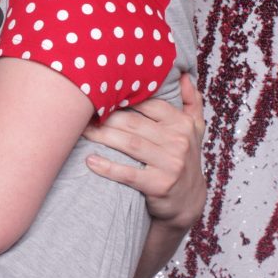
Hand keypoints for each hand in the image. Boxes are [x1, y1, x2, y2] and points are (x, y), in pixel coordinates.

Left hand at [82, 75, 206, 229]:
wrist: (189, 202)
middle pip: (133, 123)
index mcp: (182, 124)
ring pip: (129, 144)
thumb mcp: (195, 130)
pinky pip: (128, 173)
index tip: (99, 94)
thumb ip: (191, 102)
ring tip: (82, 131)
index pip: (148, 104)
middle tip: (83, 112)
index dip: (122, 99)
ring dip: (102, 136)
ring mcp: (170, 164)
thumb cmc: (184, 160)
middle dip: (106, 117)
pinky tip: (90, 161)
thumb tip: (185, 75)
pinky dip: (108, 167)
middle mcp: (178, 142)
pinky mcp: (159, 185)